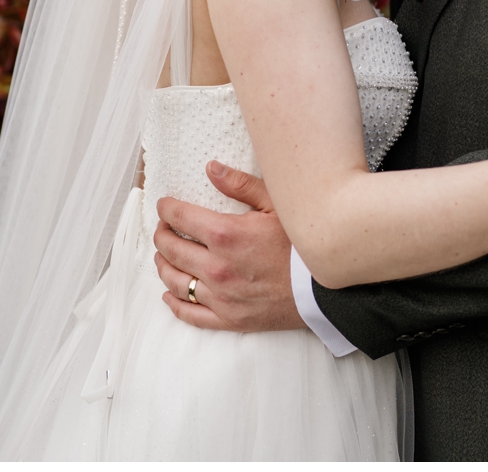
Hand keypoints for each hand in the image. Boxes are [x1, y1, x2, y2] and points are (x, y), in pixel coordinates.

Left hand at [151, 160, 305, 331]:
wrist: (325, 289)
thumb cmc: (303, 244)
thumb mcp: (276, 205)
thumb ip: (240, 185)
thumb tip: (211, 168)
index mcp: (226, 234)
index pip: (180, 218)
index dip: (166, 209)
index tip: (164, 205)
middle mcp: (217, 267)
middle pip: (171, 249)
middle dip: (161, 234)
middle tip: (163, 227)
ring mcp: (221, 296)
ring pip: (175, 281)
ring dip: (163, 265)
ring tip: (163, 256)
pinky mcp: (229, 319)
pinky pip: (190, 314)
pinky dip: (174, 303)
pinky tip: (169, 294)